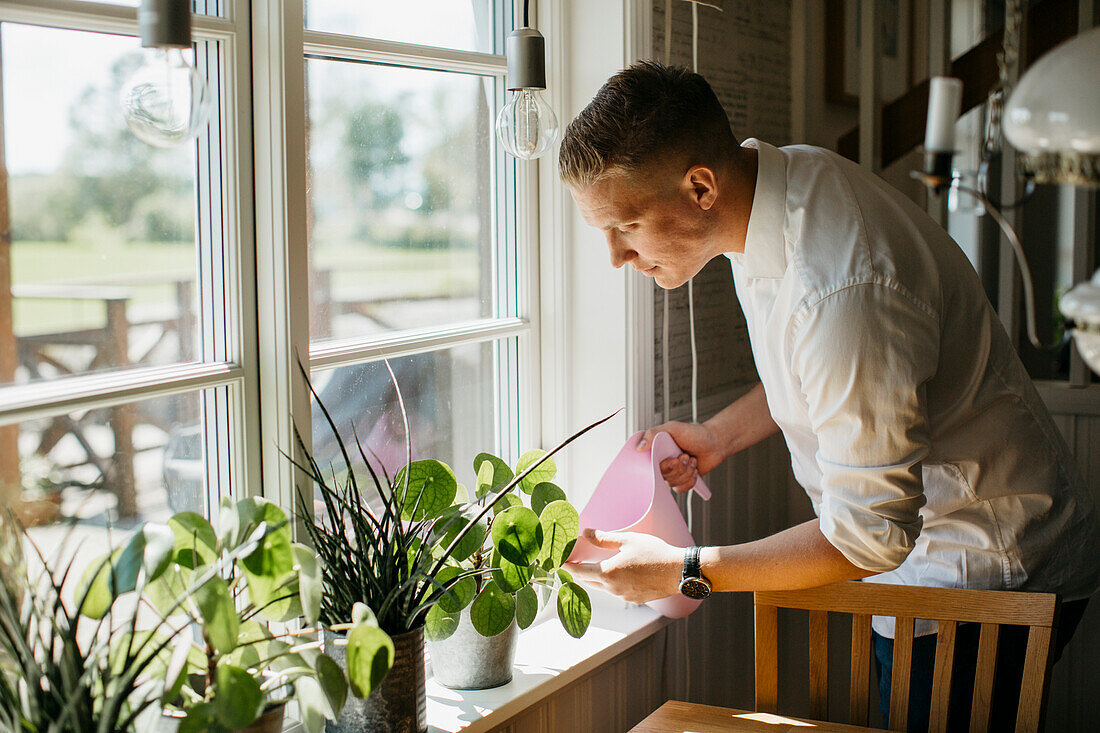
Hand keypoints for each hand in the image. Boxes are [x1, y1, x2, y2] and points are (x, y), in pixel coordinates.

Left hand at [564, 529, 682, 603]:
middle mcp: (613, 589)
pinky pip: (616, 592)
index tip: (559, 562)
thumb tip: (586, 533)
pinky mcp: (634, 599)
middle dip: (579, 572)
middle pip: (587, 582)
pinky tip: (618, 572)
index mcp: (608, 573)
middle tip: (575, 561)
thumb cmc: (655, 553)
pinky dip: (611, 583)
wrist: (679, 571)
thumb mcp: (628, 540)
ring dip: (596, 577)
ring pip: (602, 587)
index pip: (578, 572)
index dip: (567, 566)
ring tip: (596, 564)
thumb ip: (604, 538)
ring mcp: (623, 596)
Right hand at [638, 420, 724, 492]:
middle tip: (684, 456)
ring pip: (671, 483)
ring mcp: (671, 471)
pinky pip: (679, 489)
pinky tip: (694, 470)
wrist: (715, 443)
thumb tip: (639, 446)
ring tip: (691, 459)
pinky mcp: (681, 480)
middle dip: (676, 467)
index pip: (646, 464)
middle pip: (660, 475)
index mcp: (655, 449)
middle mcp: (661, 461)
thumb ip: (654, 433)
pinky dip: (689, 481)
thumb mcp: (673, 428)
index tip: (671, 460)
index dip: (659, 466)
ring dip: (685, 472)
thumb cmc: (695, 434)